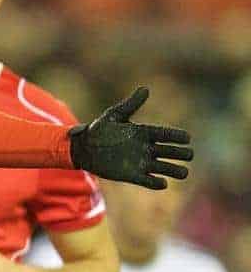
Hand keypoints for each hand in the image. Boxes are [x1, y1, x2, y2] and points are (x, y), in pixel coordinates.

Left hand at [69, 86, 191, 189]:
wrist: (84, 148)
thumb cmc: (99, 130)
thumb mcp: (115, 115)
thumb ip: (131, 104)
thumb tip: (145, 88)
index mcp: (145, 133)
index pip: (166, 134)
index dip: (177, 136)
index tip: (187, 138)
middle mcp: (147, 148)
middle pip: (171, 152)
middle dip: (181, 153)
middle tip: (187, 154)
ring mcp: (141, 162)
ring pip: (165, 168)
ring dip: (175, 170)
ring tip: (183, 173)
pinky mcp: (133, 175)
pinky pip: (149, 181)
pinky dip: (156, 183)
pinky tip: (162, 183)